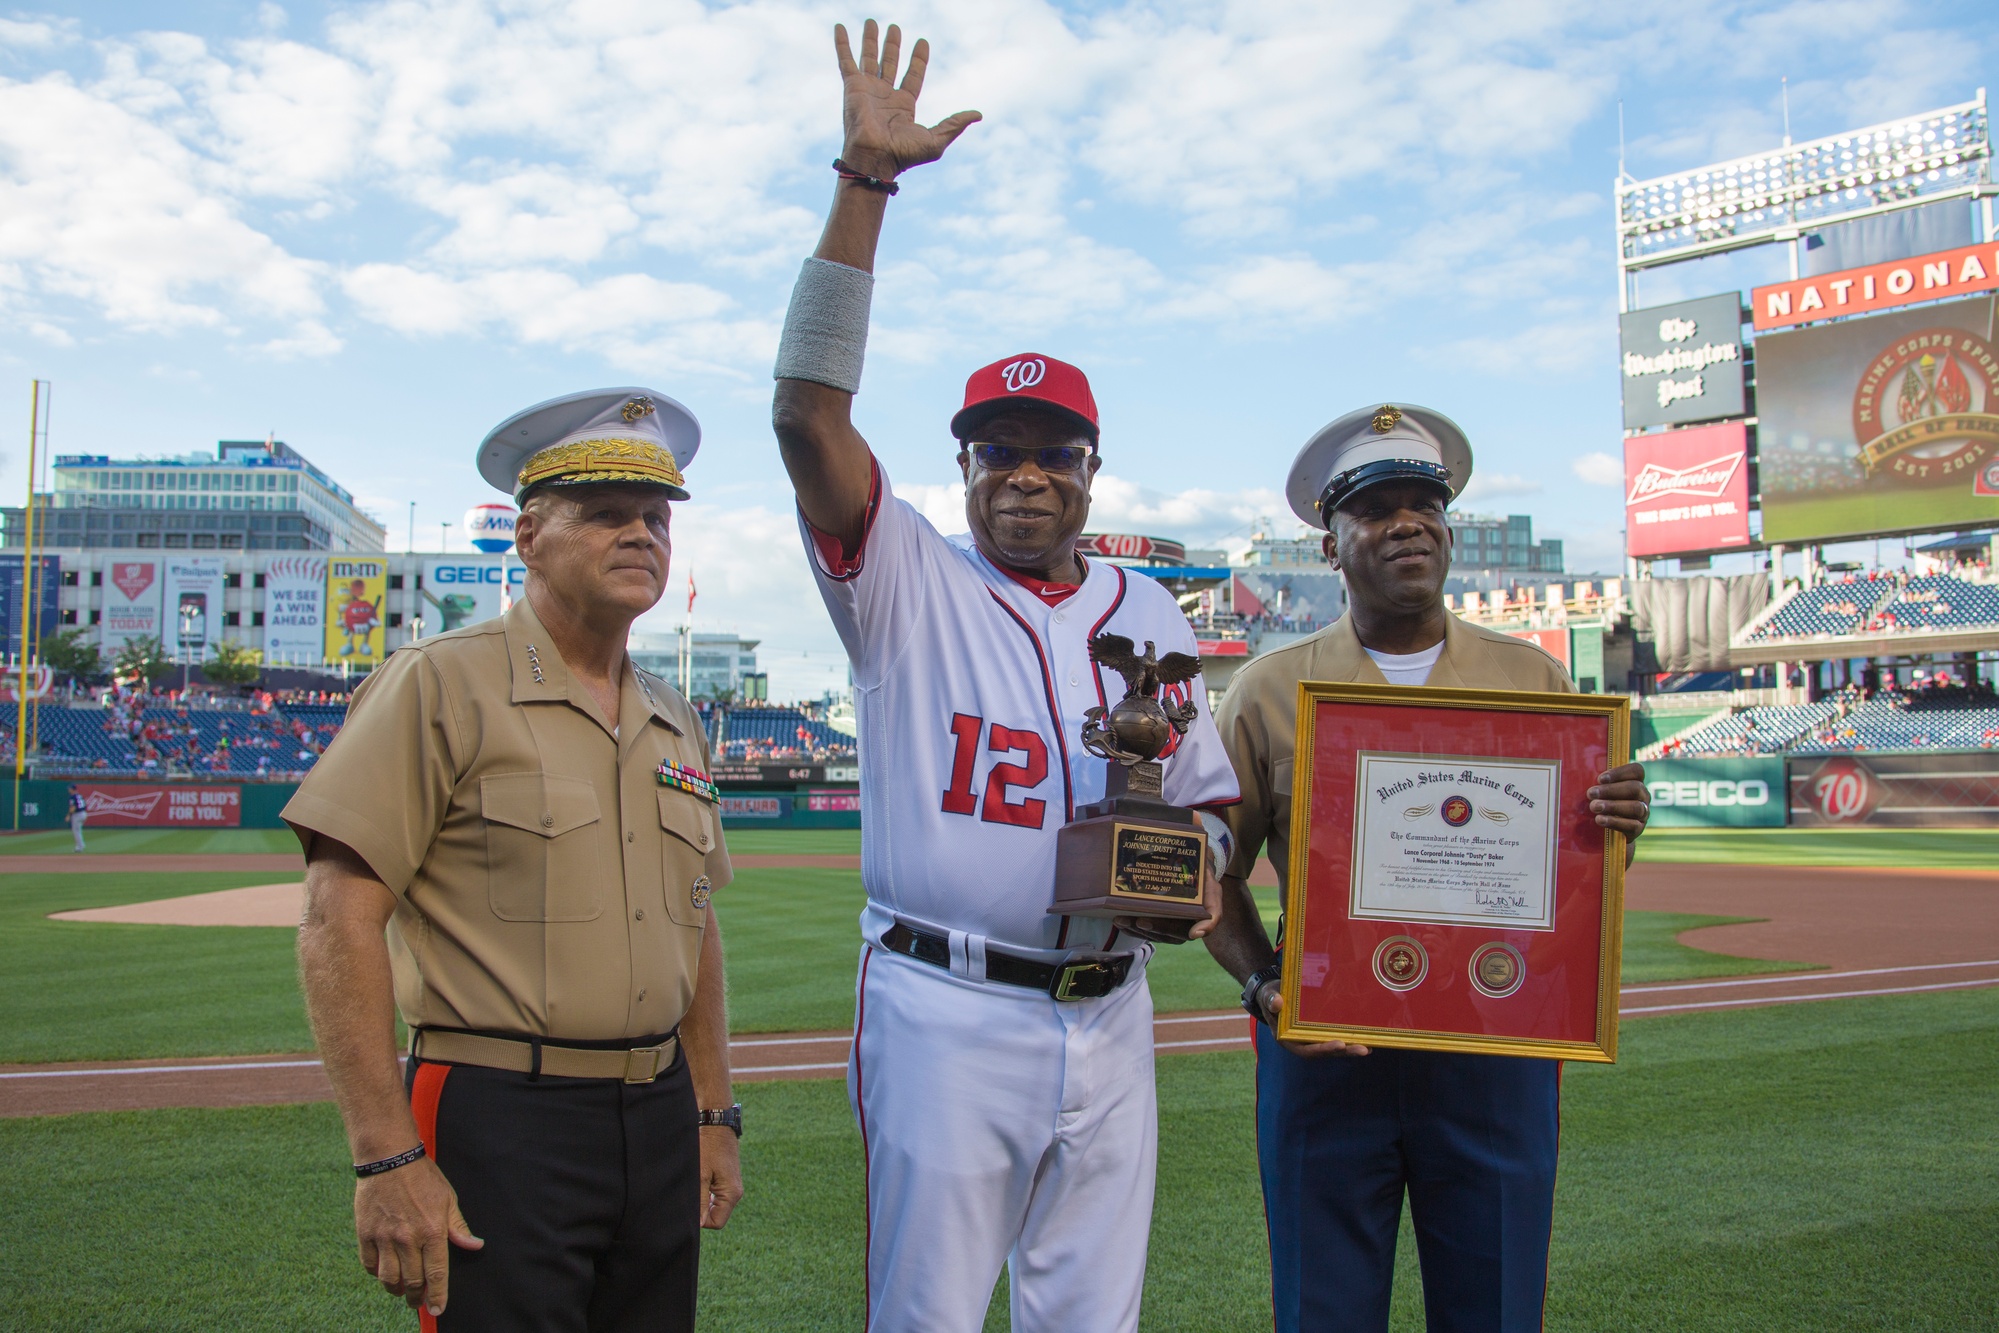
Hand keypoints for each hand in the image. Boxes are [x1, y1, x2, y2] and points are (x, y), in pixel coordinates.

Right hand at [353, 1157, 482, 1316]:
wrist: (389, 1159)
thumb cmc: (422, 1177)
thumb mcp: (447, 1199)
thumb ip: (458, 1227)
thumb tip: (475, 1245)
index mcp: (432, 1230)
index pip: (436, 1273)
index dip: (437, 1295)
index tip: (438, 1309)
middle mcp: (407, 1238)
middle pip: (412, 1281)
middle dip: (417, 1297)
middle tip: (419, 1301)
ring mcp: (384, 1237)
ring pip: (388, 1279)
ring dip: (396, 1290)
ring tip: (402, 1290)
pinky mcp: (365, 1234)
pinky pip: (369, 1265)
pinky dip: (377, 1274)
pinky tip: (384, 1272)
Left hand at [699, 1126, 743, 1229]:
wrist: (716, 1122)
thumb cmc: (708, 1146)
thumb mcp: (700, 1175)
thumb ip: (700, 1201)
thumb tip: (699, 1224)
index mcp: (732, 1194)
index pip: (716, 1222)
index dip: (701, 1219)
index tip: (690, 1204)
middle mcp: (735, 1192)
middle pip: (716, 1214)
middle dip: (701, 1208)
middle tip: (690, 1192)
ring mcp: (731, 1184)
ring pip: (714, 1204)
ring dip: (702, 1199)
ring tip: (694, 1182)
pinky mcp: (726, 1177)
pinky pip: (715, 1194)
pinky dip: (705, 1190)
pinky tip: (698, 1177)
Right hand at [834, 19, 980, 179]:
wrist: (875, 157)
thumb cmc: (904, 154)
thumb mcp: (936, 140)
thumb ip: (955, 124)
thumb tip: (978, 114)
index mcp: (904, 106)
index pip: (913, 76)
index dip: (918, 59)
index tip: (922, 42)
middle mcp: (885, 96)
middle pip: (890, 63)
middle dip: (892, 46)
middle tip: (894, 28)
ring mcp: (867, 90)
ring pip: (869, 58)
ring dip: (871, 40)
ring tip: (872, 22)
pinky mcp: (852, 87)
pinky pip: (845, 60)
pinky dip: (842, 43)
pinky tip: (840, 27)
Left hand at [1115, 866, 1224, 943]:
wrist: (1194, 868)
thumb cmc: (1204, 880)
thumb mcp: (1214, 891)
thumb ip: (1213, 913)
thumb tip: (1197, 935)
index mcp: (1196, 923)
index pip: (1179, 930)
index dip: (1163, 928)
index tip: (1143, 922)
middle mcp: (1182, 928)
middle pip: (1162, 933)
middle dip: (1144, 927)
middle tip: (1130, 918)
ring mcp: (1169, 926)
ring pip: (1151, 932)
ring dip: (1134, 928)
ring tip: (1120, 919)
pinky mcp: (1158, 922)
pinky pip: (1144, 929)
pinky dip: (1132, 926)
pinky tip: (1119, 920)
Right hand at [1264, 986, 1369, 1058]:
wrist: (1275, 993)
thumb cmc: (1271, 995)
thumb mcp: (1269, 996)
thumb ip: (1271, 1000)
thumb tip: (1277, 1002)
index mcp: (1287, 1039)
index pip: (1306, 1049)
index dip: (1323, 1048)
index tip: (1339, 1044)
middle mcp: (1301, 1043)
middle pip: (1324, 1051)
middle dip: (1344, 1051)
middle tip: (1363, 1049)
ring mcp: (1311, 1039)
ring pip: (1332, 1047)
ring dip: (1349, 1048)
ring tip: (1368, 1047)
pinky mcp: (1318, 1032)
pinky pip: (1334, 1037)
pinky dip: (1348, 1039)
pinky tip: (1364, 1038)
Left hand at [1588, 763, 1649, 864]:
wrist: (1607, 833)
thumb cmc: (1601, 804)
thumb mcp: (1600, 792)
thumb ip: (1597, 784)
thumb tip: (1578, 777)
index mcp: (1636, 782)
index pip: (1637, 771)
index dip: (1620, 773)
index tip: (1600, 779)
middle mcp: (1643, 796)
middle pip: (1635, 789)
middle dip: (1611, 790)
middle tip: (1591, 794)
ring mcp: (1643, 813)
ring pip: (1636, 807)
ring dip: (1613, 806)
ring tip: (1594, 807)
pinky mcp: (1638, 829)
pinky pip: (1632, 825)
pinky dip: (1614, 822)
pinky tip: (1600, 820)